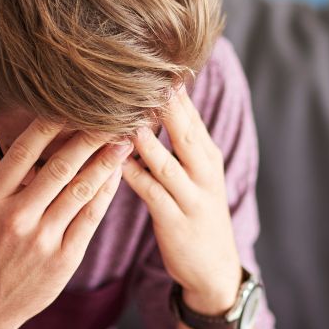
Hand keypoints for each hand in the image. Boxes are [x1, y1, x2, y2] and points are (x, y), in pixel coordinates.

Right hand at [0, 119, 130, 328]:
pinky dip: (106, 194)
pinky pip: (91, 218)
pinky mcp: (64, 258)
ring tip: (124, 142)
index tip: (71, 104)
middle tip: (111, 116)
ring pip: (80, 192)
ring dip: (105, 164)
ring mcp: (42, 239)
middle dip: (88, 140)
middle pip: (59, 168)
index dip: (49, 126)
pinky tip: (117, 175)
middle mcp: (15, 217)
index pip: (22, 152)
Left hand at [121, 88, 242, 315]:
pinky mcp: (175, 220)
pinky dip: (132, 173)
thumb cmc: (197, 215)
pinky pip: (151, 191)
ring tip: (120, 112)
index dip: (172, 88)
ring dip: (142, 136)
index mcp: (207, 155)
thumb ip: (179, 142)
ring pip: (165, 159)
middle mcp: (204, 171)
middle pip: (183, 129)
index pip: (190, 114)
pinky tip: (114, 159)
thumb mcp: (197, 175)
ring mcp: (192, 196)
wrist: (214, 270)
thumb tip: (157, 103)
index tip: (149, 58)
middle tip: (139, 72)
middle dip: (163, 102)